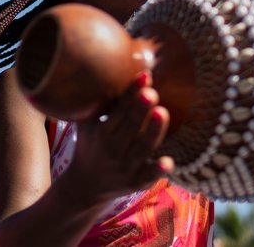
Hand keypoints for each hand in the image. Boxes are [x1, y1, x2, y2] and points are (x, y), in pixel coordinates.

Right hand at [68, 70, 172, 205]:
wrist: (85, 187)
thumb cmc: (90, 146)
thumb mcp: (86, 125)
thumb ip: (93, 102)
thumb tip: (98, 67)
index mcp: (101, 133)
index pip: (118, 110)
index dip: (130, 93)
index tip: (144, 75)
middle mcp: (112, 149)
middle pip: (129, 128)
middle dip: (139, 109)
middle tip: (151, 92)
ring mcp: (125, 167)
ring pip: (141, 148)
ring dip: (152, 132)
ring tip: (162, 112)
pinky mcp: (136, 183)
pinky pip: (147, 177)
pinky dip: (157, 171)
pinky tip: (168, 162)